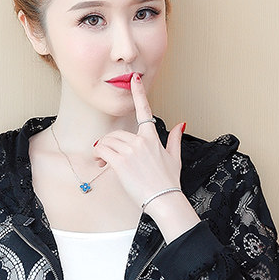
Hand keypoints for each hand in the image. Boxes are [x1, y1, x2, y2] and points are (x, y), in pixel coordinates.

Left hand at [94, 73, 198, 240]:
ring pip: (107, 141)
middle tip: (106, 157)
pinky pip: (102, 150)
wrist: (165, 199)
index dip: (138, 93)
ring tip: (104, 163)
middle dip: (108, 144)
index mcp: (152, 137)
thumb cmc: (169, 182)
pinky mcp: (120, 162)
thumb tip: (180, 124)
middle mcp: (141, 141)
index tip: (134, 79)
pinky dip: (98, 156)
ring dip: (101, 151)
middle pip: (115, 134)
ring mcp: (130, 150)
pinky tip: (101, 164)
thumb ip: (174, 139)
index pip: (144, 110)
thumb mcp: (174, 158)